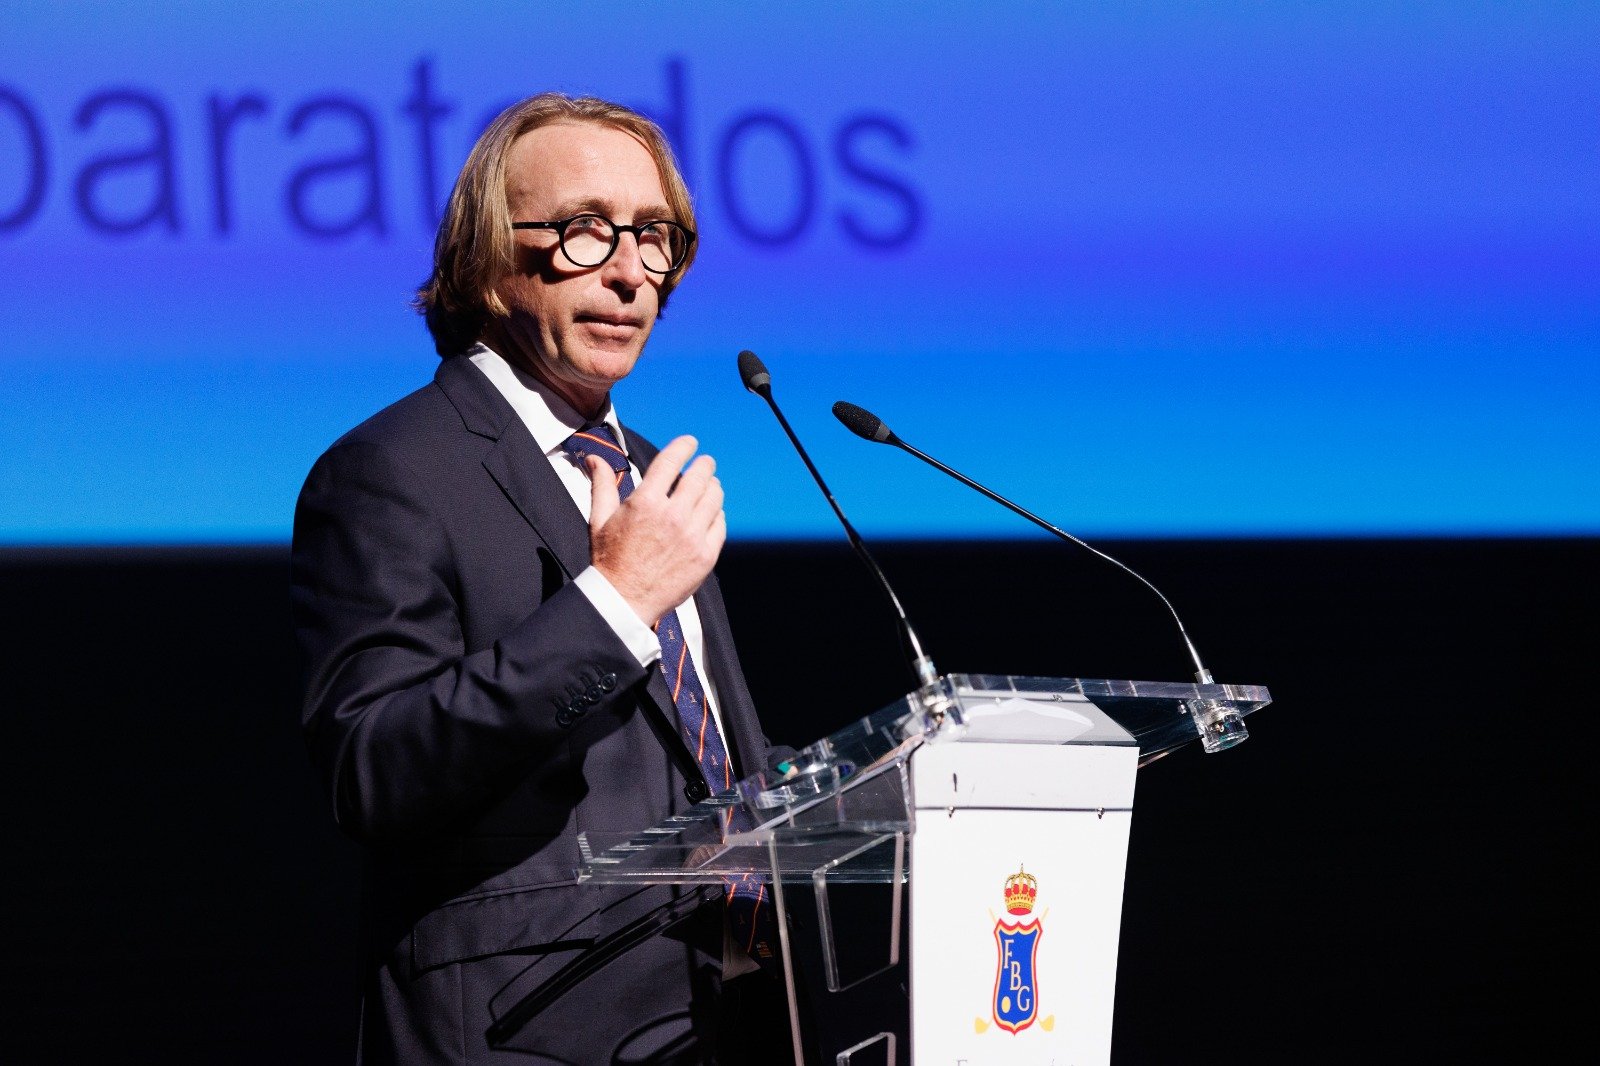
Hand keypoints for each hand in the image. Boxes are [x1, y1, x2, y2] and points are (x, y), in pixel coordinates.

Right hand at [585, 435, 725, 626]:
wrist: (624, 601)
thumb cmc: (610, 560)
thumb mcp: (600, 519)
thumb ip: (602, 484)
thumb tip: (594, 458)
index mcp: (645, 502)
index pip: (671, 461)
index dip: (684, 447)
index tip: (690, 443)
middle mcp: (673, 516)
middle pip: (700, 476)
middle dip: (704, 465)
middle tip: (705, 463)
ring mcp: (692, 536)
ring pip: (714, 498)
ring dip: (713, 487)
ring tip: (710, 486)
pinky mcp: (705, 555)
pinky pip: (720, 525)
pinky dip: (717, 514)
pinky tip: (712, 513)